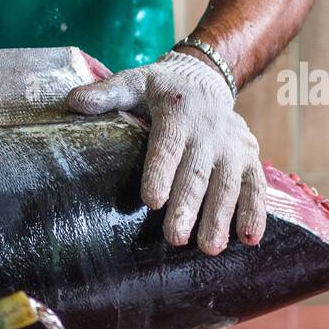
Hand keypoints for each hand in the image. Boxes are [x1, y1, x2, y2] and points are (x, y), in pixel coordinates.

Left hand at [66, 51, 266, 254]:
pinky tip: (249, 239)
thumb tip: (74, 102)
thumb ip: (107, 94)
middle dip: (188, 206)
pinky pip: (254, 185)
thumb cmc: (160, 89)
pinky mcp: (248, 157)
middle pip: (197, 172)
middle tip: (176, 237)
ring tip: (209, 248)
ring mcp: (232, 146)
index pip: (168, 145)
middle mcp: (209, 131)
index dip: (161, 172)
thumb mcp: (134, 83)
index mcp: (177, 112)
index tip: (152, 200)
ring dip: (220, 217)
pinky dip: (255, 211)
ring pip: (227, 184)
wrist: (205, 79)